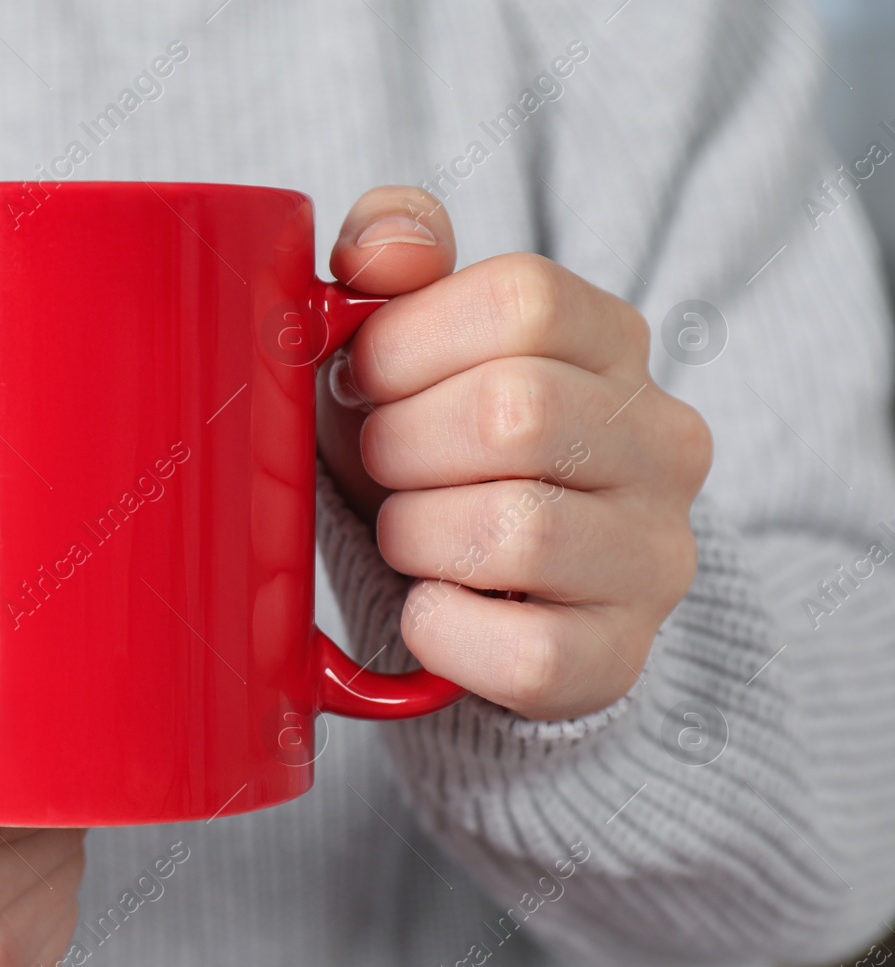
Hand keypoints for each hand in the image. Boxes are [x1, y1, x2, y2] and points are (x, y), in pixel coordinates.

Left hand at [317, 186, 711, 719]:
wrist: (482, 589)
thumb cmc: (427, 451)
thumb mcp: (402, 342)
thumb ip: (391, 258)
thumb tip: (383, 251)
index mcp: (612, 343)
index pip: (525, 299)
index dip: (409, 340)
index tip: (364, 378)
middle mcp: (660, 443)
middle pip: (516, 412)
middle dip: (400, 443)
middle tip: (380, 465)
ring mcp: (653, 556)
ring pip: (516, 532)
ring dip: (414, 534)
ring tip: (407, 533)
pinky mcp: (618, 657)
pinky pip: (523, 653)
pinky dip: (441, 631)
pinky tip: (428, 608)